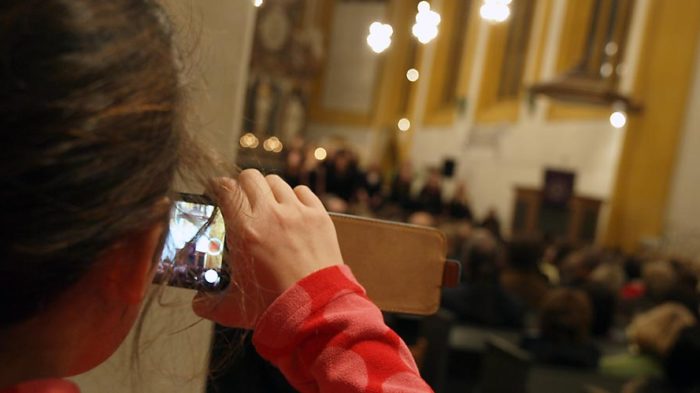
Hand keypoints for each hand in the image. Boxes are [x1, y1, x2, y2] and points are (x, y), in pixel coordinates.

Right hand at [192, 169, 343, 327]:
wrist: (315, 311)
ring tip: (268, 206)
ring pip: (276, 182)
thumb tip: (197, 302)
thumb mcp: (232, 307)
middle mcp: (271, 215)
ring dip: (268, 190)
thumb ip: (208, 303)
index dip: (218, 186)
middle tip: (242, 199)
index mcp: (245, 231)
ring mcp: (298, 213)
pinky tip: (292, 211)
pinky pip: (303, 191)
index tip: (217, 192)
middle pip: (251, 176)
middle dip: (243, 185)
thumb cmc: (273, 308)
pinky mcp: (319, 217)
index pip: (227, 188)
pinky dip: (295, 197)